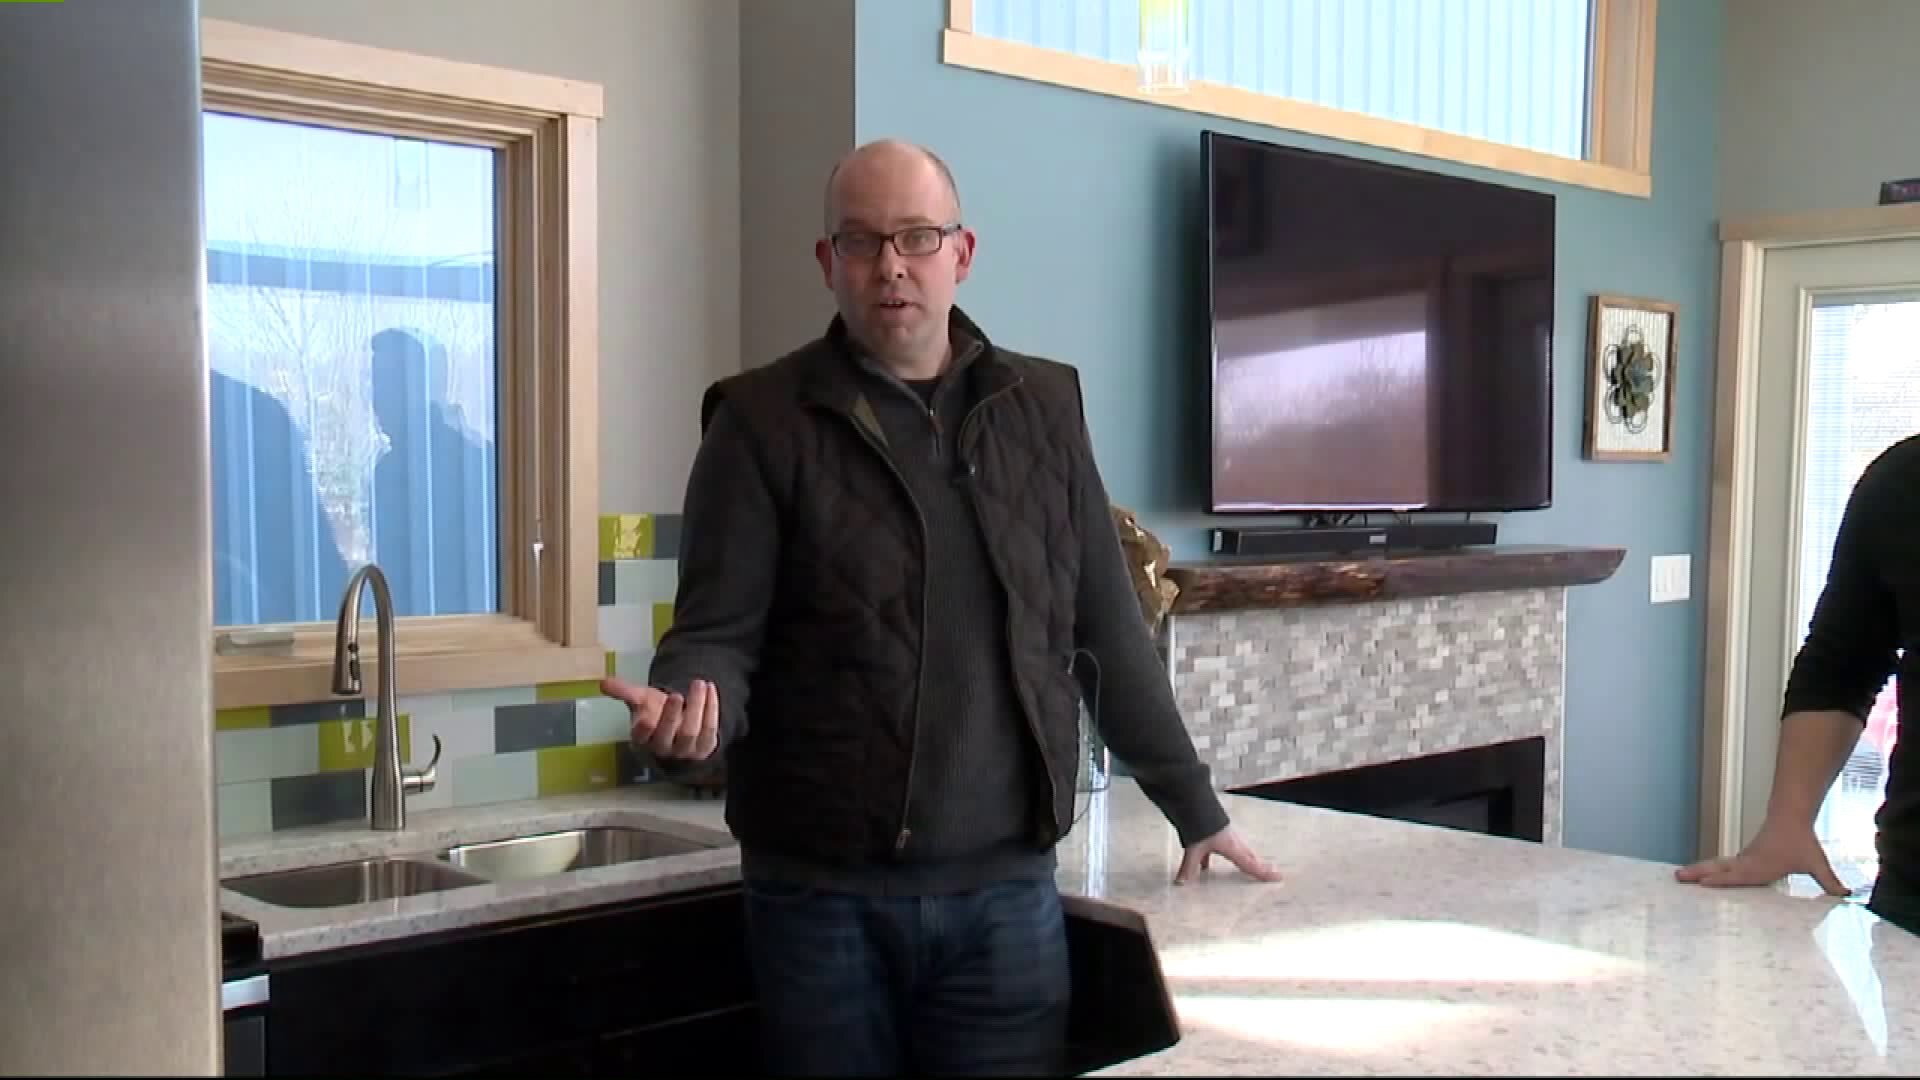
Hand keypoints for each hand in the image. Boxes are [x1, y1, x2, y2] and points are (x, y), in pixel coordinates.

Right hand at [599, 676, 719, 760]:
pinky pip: (710, 728)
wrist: (681, 723)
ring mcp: (686, 750)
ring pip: (691, 731)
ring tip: (699, 684)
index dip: (644, 728)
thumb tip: (603, 682)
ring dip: (696, 707)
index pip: (642, 737)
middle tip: (675, 695)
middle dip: (671, 715)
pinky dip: (711, 708)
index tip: (644, 715)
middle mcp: (664, 748)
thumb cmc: (656, 711)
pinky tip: (710, 689)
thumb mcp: (641, 699)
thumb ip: (623, 691)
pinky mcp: (705, 746)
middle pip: (668, 735)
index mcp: (644, 739)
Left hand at [1174, 824, 1283, 884]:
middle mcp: (1233, 842)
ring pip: (1240, 851)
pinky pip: (1224, 847)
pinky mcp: (1218, 832)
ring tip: (1250, 867)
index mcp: (1232, 847)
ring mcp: (1227, 836)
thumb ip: (1188, 867)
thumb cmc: (1199, 822)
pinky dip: (1222, 855)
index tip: (1278, 877)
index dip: (1264, 873)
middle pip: (1250, 857)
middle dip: (1260, 866)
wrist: (1195, 801)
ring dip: (1246, 860)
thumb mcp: (1194, 848)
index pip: (1251, 864)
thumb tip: (1182, 882)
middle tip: (1273, 872)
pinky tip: (1207, 865)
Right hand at [1674, 822, 1848, 896]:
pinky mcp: (1743, 856)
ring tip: (1680, 875)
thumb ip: (1830, 882)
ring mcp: (1742, 858)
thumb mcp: (1816, 864)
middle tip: (1678, 877)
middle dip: (1698, 873)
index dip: (1720, 879)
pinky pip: (1721, 864)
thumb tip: (1848, 897)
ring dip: (1698, 870)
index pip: (1738, 874)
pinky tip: (1701, 875)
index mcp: (1760, 866)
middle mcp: (1747, 862)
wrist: (1790, 816)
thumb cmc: (1801, 841)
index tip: (1702, 883)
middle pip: (1718, 868)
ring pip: (1716, 865)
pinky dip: (1708, 869)